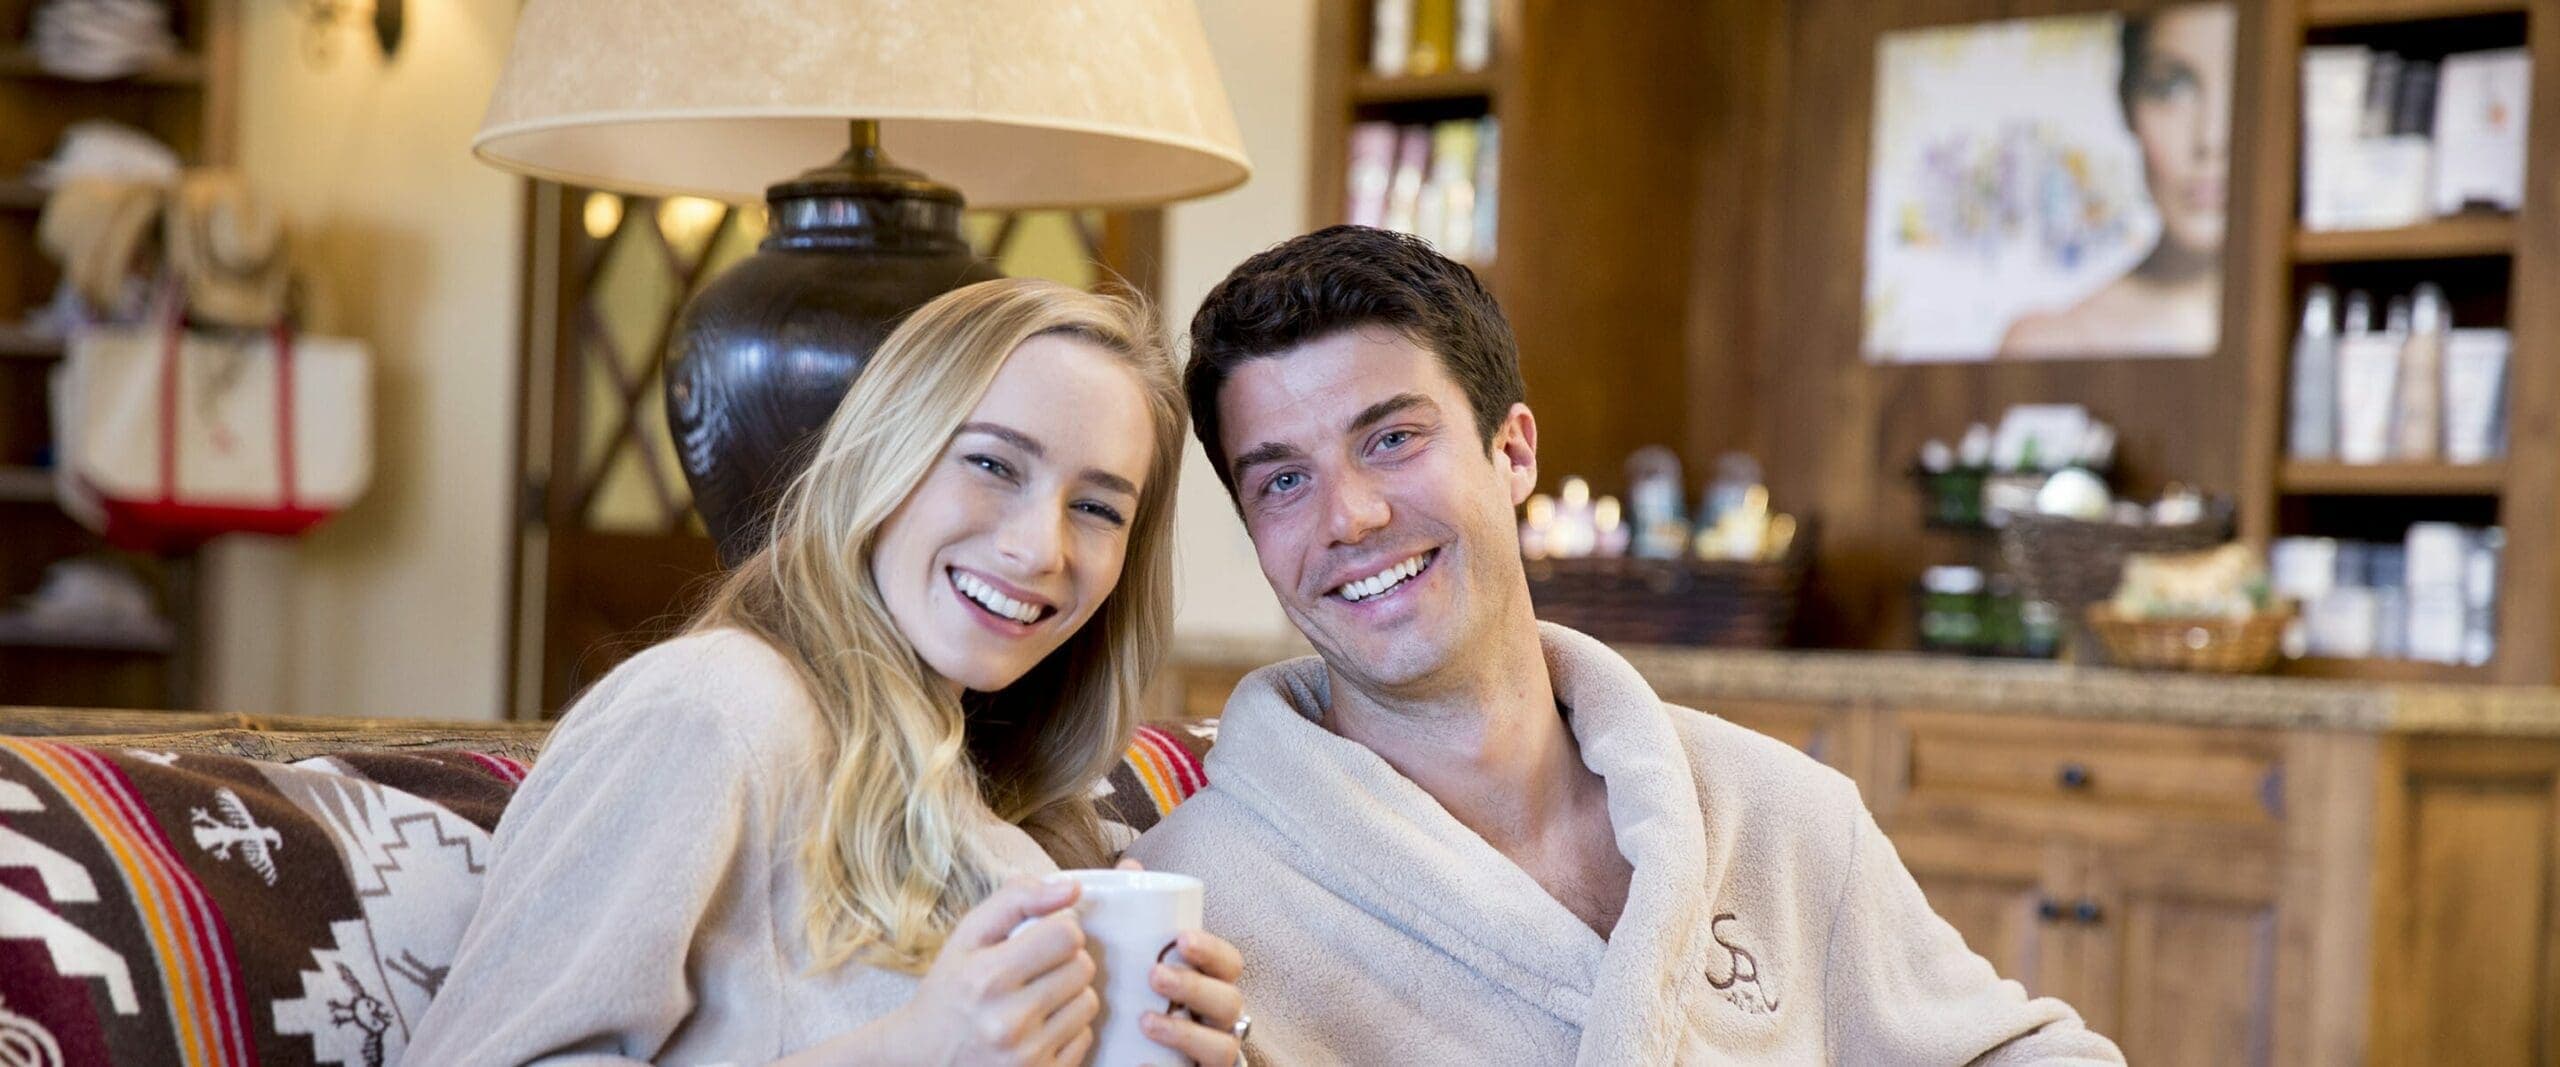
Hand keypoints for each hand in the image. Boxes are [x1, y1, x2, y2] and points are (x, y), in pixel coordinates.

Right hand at [871, 876, 1101, 1066]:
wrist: (922, 1058)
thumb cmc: (949, 991)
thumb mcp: (967, 937)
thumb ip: (1016, 900)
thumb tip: (1073, 889)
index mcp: (987, 978)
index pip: (1066, 934)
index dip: (1060, 930)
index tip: (1043, 939)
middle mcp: (1008, 1021)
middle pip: (1083, 967)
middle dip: (1066, 961)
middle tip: (1038, 970)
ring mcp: (1026, 1057)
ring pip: (1089, 1003)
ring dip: (1071, 995)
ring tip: (1039, 998)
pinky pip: (1085, 1038)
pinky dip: (1068, 1029)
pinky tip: (1039, 1027)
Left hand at [1117, 858, 1246, 1066]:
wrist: (1118, 1054)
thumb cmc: (1135, 996)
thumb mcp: (1135, 955)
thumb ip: (1135, 914)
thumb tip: (1131, 866)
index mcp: (1210, 983)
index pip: (1229, 964)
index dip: (1212, 950)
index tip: (1181, 938)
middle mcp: (1217, 1020)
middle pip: (1230, 1003)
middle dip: (1197, 987)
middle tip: (1154, 974)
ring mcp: (1209, 1055)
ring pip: (1223, 1048)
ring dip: (1188, 1034)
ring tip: (1147, 1021)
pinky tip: (1142, 1065)